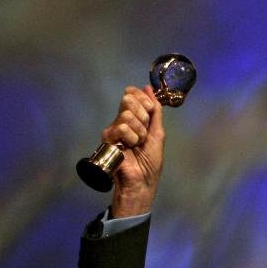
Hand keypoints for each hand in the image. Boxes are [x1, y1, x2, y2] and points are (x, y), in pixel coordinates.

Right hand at [101, 85, 164, 217]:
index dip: (143, 99)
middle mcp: (122, 120)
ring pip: (127, 115)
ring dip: (139, 132)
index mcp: (134, 116)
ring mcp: (114, 128)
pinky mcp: (107, 138)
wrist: (143, 179)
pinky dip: (131, 138)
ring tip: (137, 144)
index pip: (132, 93)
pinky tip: (129, 148)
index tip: (150, 112)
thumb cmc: (150, 161)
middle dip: (143, 117)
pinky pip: (122, 127)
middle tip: (144, 134)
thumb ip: (155, 110)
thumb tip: (148, 88)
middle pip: (129, 100)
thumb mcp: (158, 132)